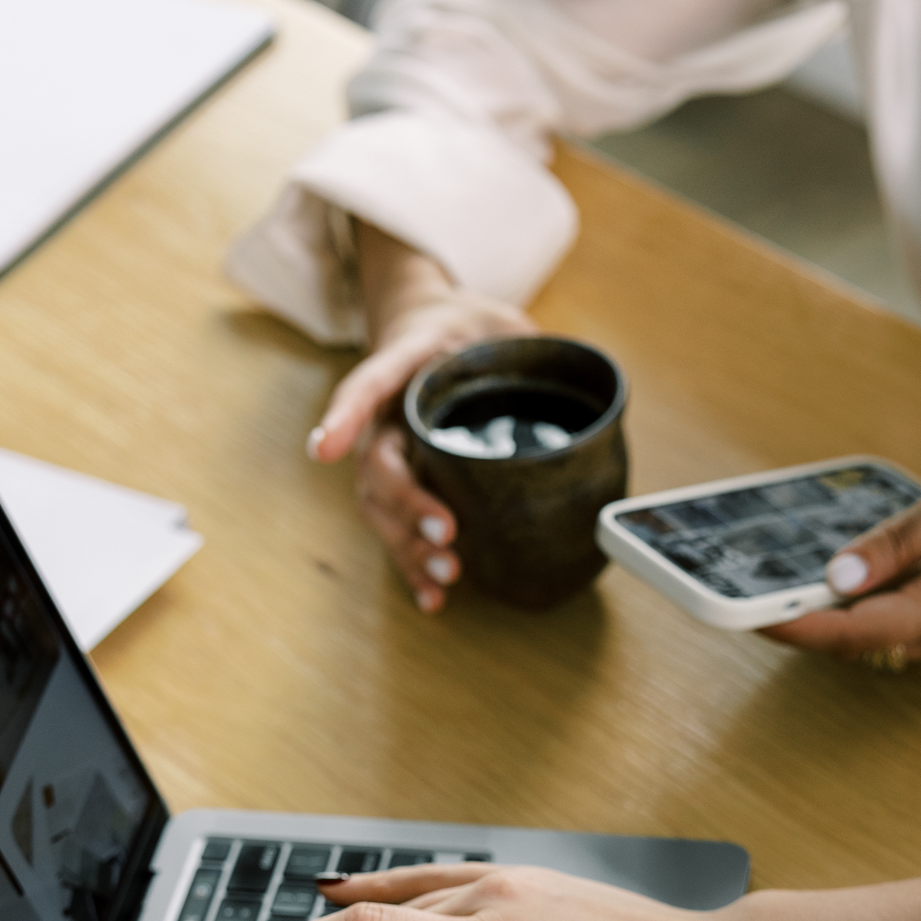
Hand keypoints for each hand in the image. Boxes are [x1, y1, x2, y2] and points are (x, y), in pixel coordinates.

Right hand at [308, 225, 532, 611]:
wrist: (428, 326)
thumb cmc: (467, 327)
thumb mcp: (503, 321)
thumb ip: (533, 346)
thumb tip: (595, 389)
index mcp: (404, 362)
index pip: (367, 384)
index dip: (346, 417)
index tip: (325, 451)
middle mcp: (385, 413)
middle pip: (378, 464)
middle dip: (406, 503)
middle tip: (444, 530)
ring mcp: (389, 451)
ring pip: (380, 507)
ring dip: (408, 546)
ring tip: (446, 575)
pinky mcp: (402, 484)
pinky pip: (395, 529)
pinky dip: (412, 566)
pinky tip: (433, 598)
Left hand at [768, 440, 920, 666]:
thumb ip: (897, 541)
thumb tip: (837, 575)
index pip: (854, 630)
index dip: (796, 624)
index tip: (748, 615)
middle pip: (861, 643)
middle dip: (808, 621)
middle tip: (752, 594)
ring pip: (883, 640)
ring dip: (840, 616)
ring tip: (791, 583)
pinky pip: (908, 629)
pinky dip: (874, 609)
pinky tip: (854, 578)